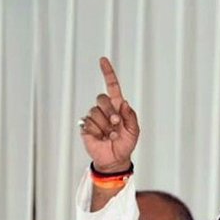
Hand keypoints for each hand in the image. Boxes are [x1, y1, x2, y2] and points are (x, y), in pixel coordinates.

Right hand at [79, 57, 139, 172]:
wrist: (114, 159)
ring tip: (110, 135)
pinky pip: (89, 123)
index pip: (112, 86)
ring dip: (105, 126)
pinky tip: (101, 138)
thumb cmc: (125, 144)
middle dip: (110, 112)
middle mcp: (104, 109)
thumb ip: (130, 116)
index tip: (103, 60)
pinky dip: (97, 132)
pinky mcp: (86, 126)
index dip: (107, 73)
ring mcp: (94, 117)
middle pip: (102, 98)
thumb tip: (123, 103)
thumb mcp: (134, 131)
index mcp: (117, 106)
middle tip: (116, 124)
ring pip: (95, 112)